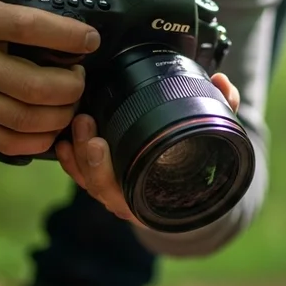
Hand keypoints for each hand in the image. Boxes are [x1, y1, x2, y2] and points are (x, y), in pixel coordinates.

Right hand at [0, 0, 100, 155]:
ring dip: (61, 114)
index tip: (90, 39)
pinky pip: (9, 143)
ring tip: (68, 100)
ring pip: (26, 119)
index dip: (69, 37)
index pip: (29, 28)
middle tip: (79, 74)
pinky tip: (48, 125)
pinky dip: (39, 141)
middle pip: (35, 85)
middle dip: (72, 85)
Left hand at [56, 73, 240, 225]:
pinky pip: (80, 175)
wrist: (195, 190)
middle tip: (84, 126)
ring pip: (86, 180)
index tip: (98, 144)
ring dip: (75, 152)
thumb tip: (222, 82)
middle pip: (97, 186)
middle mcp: (131, 202)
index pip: (120, 195)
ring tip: (78, 122)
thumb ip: (222, 112)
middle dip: (85, 157)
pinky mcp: (103, 182)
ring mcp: (115, 194)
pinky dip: (70, 158)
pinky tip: (63, 139)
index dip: (103, 172)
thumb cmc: (203, 168)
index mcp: (154, 202)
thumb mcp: (215, 142)